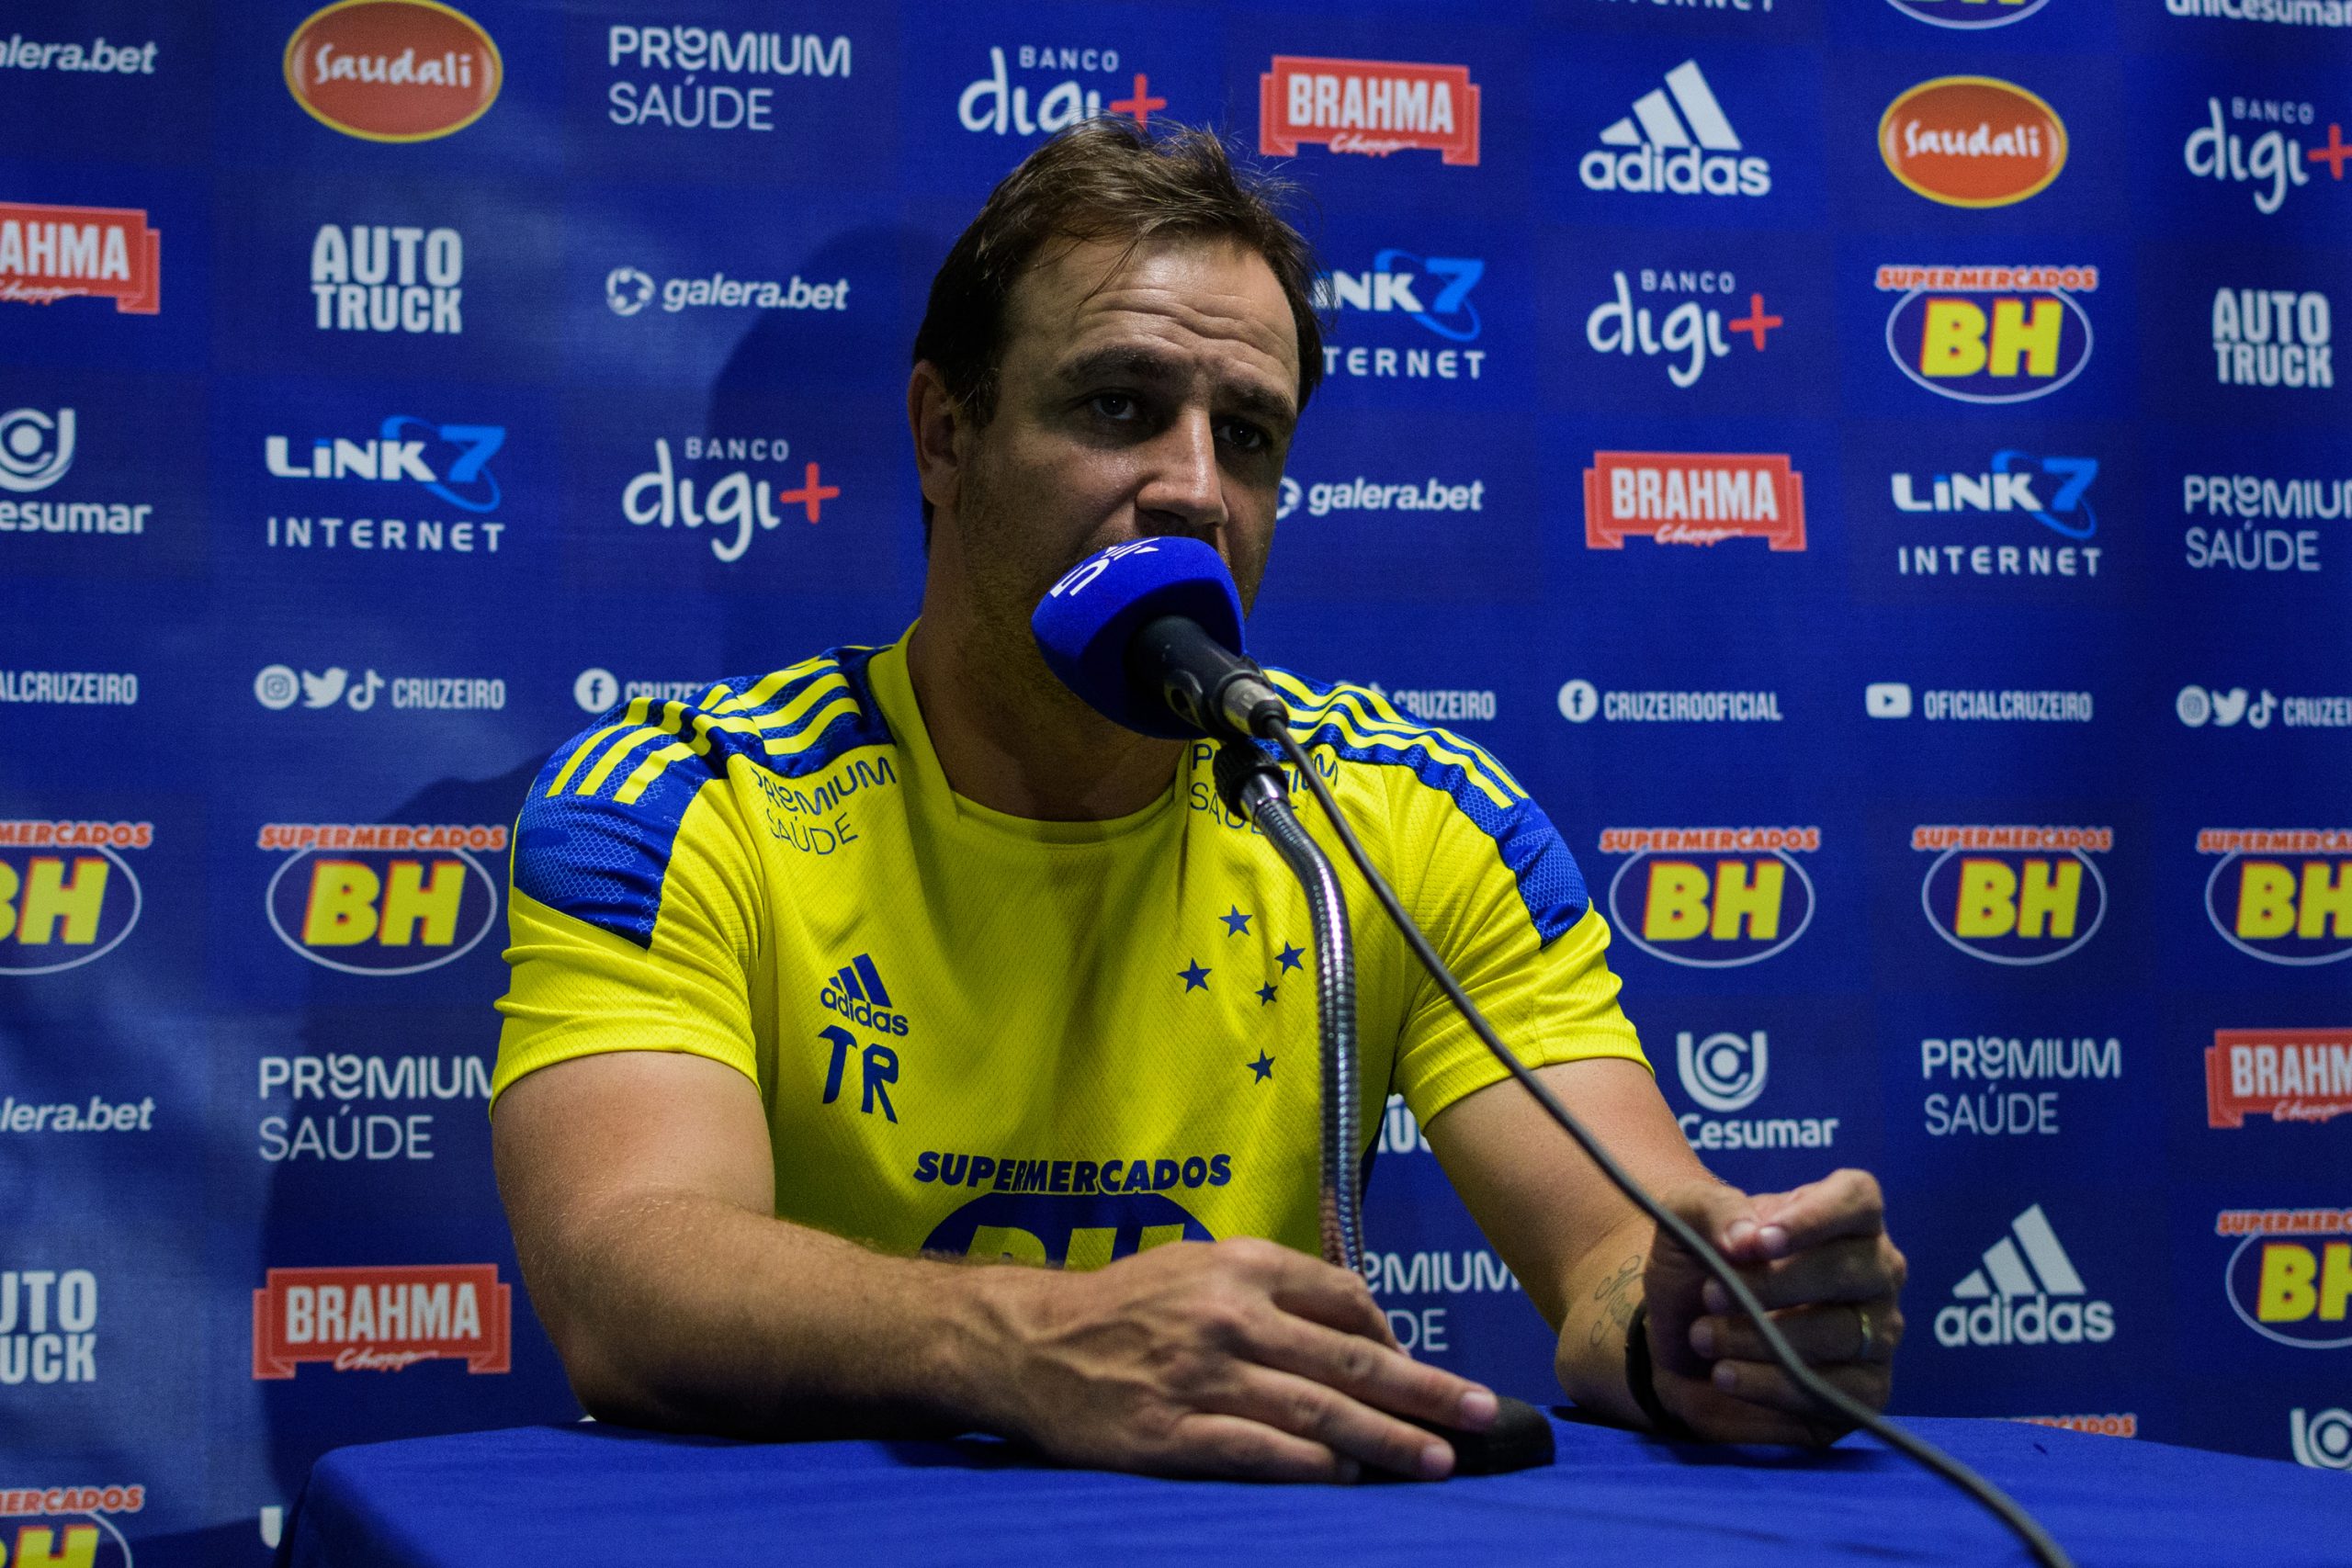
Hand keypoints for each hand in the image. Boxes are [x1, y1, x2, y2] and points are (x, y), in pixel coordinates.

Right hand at [988, 1236, 1499, 1481]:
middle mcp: (1229, 1317)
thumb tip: (1364, 1325)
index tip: (1426, 1370)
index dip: (1396, 1337)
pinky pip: (1257, 1452)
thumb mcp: (1200, 1266)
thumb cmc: (1125, 1305)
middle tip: (1479, 1414)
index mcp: (1240, 1266)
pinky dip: (1310, 1466)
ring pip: (1316, 1410)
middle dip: (1424, 1391)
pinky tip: (1349, 1477)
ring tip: (1436, 1461)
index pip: (1345, 1298)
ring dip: (1386, 1440)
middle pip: (1349, 1359)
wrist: (1030, 1343)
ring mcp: (1201, 1377)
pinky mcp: (1170, 1434)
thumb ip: (1276, 1287)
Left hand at [1642, 1170, 1905, 1444]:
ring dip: (1763, 1338)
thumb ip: (1714, 1213)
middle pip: (1851, 1269)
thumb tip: (1744, 1237)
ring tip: (1704, 1337)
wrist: (1680, 1342)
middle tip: (1711, 1295)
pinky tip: (1726, 1375)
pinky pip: (1834, 1390)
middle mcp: (1874, 1270)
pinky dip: (1772, 1384)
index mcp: (1841, 1215)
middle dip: (1773, 1285)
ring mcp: (1877, 1332)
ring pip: (1840, 1333)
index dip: (1813, 1218)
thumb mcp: (1686, 1222)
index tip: (1758, 1242)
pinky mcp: (1866, 1390)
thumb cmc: (1697, 1268)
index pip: (1857, 1199)